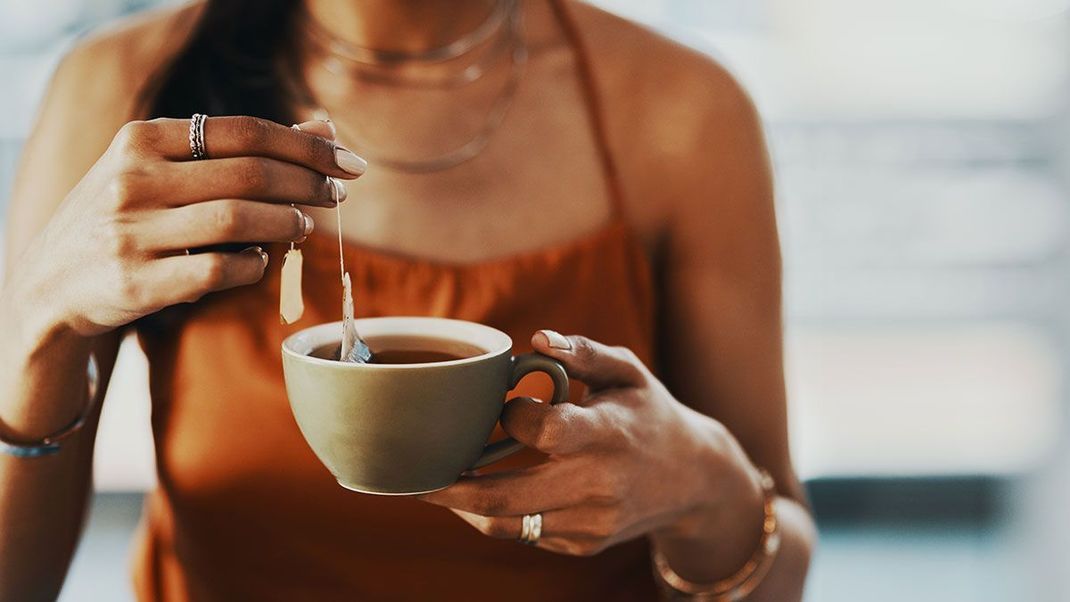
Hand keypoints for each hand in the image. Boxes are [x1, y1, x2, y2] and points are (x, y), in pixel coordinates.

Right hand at [5, 116, 365, 338]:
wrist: (50, 283)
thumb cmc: (128, 216)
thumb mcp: (166, 169)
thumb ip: (240, 149)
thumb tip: (323, 127)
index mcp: (140, 140)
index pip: (244, 131)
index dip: (306, 145)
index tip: (348, 162)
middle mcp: (132, 180)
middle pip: (250, 173)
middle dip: (308, 183)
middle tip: (339, 194)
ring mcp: (131, 233)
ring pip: (239, 220)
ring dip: (287, 223)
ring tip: (303, 225)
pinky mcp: (138, 283)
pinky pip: (221, 271)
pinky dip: (256, 265)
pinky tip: (264, 260)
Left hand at [420, 331, 761, 556]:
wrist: (694, 479)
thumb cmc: (649, 412)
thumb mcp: (628, 371)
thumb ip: (583, 351)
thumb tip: (536, 341)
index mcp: (608, 434)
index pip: (541, 431)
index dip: (512, 416)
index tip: (507, 405)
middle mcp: (599, 485)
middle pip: (506, 496)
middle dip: (450, 488)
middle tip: (414, 474)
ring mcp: (591, 522)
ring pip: (508, 524)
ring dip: (464, 507)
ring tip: (435, 486)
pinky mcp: (584, 544)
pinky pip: (526, 534)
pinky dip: (498, 515)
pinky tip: (483, 493)